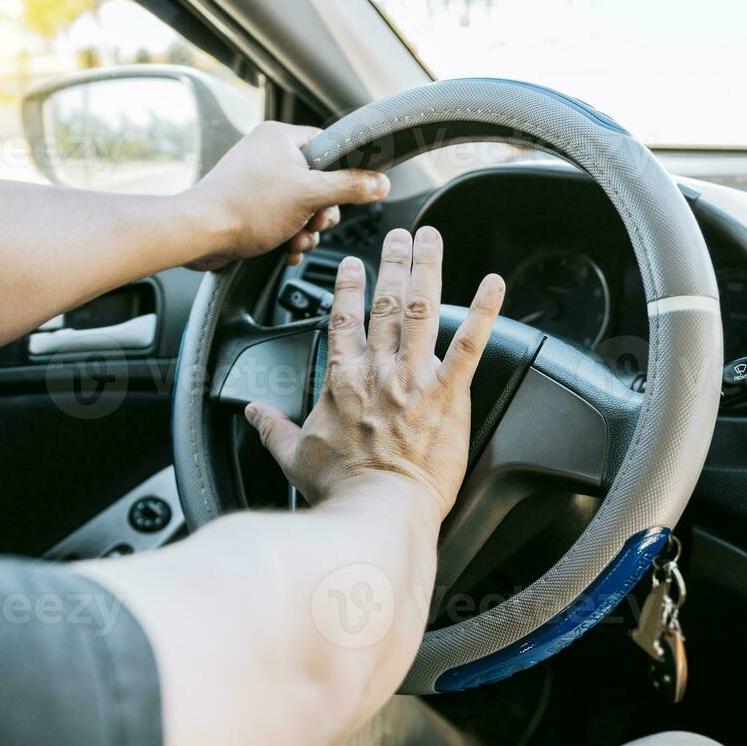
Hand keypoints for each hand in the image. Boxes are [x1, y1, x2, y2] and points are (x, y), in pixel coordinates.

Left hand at [187, 122, 388, 270]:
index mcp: (281, 137)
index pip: (329, 146)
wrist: (201, 234)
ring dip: (306, 229)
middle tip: (316, 222)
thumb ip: (350, 187)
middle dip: (322, 212)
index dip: (342, 173)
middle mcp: (268, 154)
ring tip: (295, 239)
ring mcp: (257, 181)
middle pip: (318, 181)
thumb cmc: (246, 206)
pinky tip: (286, 248)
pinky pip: (282, 218)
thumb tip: (380, 183)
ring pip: (302, 206)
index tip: (346, 193)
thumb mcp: (310, 195)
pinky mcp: (249, 205)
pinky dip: (288, 236)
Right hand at [244, 227, 504, 518]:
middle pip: (386, 303)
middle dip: (393, 263)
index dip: (347, 287)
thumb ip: (272, 427)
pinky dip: (484, 313)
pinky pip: (470, 346)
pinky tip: (494, 286)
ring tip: (432, 241)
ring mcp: (414, 379)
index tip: (352, 264)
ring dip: (427, 269)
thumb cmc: (339, 489)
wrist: (375, 510)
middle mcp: (377, 370)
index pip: (342, 320)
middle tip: (400, 235)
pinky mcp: (447, 395)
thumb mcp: (292, 455)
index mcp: (342, 381)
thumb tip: (252, 413)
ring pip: (421, 310)